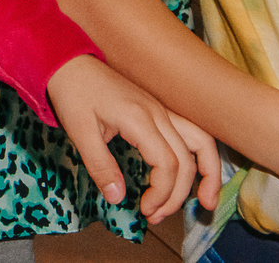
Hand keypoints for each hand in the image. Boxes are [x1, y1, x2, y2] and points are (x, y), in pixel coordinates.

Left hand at [45, 55, 220, 222]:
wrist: (70, 62)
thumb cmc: (73, 93)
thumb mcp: (79, 131)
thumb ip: (100, 166)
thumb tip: (118, 198)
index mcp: (139, 118)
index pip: (168, 163)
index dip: (162, 193)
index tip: (145, 210)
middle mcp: (158, 113)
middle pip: (187, 159)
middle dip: (178, 194)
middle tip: (156, 216)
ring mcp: (162, 110)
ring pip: (201, 142)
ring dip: (208, 173)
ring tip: (206, 202)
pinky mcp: (160, 111)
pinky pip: (192, 134)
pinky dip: (200, 156)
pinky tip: (197, 175)